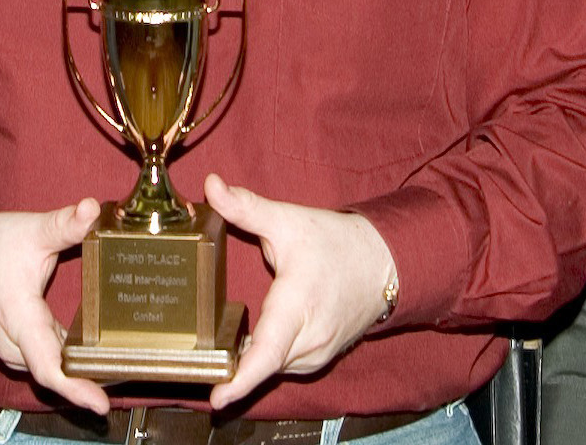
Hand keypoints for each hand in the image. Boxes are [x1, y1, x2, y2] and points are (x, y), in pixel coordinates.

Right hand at [0, 201, 109, 413]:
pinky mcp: (16, 345)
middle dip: (90, 381)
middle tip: (132, 376)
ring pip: (50, 370)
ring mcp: (12, 348)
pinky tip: (94, 361)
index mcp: (19, 319)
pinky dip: (68, 364)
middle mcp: (14, 343)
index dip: (76, 389)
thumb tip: (93, 208)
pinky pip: (45, 362)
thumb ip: (64, 224)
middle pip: (55, 374)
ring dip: (79, 374)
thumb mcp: (30, 232)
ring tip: (121, 372)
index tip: (101, 405)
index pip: (49, 368)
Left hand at [204, 174, 396, 410]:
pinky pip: (284, 366)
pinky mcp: (319, 359)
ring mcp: (317, 354)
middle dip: (231, 369)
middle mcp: (309, 338)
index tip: (217, 400)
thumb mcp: (288, 220)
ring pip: (272, 368)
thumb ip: (246, 208)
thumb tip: (211, 185)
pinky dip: (266, 359)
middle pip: (262, 365)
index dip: (241, 381)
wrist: (384, 263)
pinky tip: (250, 346)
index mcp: (297, 306)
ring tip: (222, 350)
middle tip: (201, 362)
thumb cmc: (336, 243)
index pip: (267, 353)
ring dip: (249, 362)